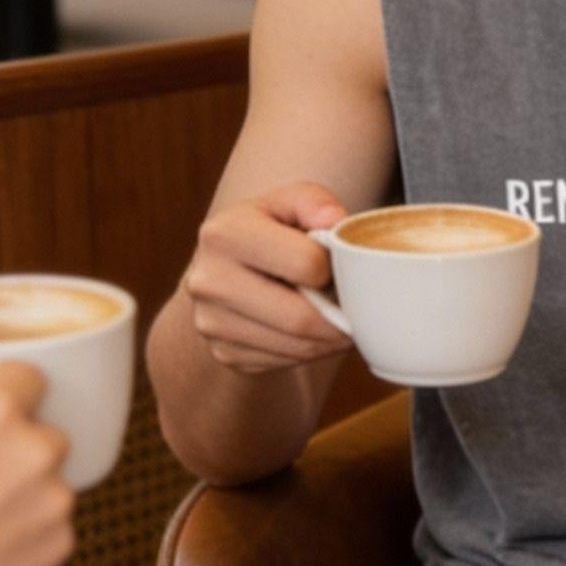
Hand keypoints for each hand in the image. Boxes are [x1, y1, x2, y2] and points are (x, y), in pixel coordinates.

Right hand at [0, 356, 76, 565]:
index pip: (26, 376)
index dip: (0, 393)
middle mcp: (37, 447)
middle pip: (41, 429)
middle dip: (12, 444)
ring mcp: (56, 498)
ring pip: (48, 478)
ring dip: (21, 488)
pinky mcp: (61, 543)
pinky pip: (51, 522)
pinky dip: (25, 530)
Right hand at [179, 182, 351, 372]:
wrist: (224, 269)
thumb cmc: (269, 230)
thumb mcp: (289, 203)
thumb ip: (316, 202)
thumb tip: (336, 222)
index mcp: (224, 233)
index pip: (307, 264)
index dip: (334, 267)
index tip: (339, 265)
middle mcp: (208, 280)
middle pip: (301, 317)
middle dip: (340, 316)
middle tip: (357, 307)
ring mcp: (211, 323)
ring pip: (298, 347)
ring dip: (330, 338)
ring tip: (340, 317)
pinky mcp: (224, 353)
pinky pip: (285, 363)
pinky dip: (310, 351)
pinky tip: (312, 330)